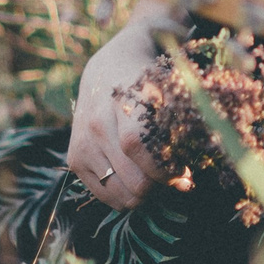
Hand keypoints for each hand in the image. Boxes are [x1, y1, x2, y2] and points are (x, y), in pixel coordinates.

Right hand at [69, 0, 182, 207]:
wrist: (108, 66)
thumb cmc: (148, 80)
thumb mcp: (169, 89)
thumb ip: (182, 128)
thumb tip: (189, 178)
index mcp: (121, 102)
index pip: (139, 146)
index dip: (166, 169)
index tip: (185, 172)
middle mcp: (97, 123)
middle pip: (134, 179)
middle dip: (161, 186)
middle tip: (175, 178)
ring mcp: (82, 142)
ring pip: (120, 193)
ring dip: (145, 194)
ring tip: (155, 178)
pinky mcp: (74, 158)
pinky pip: (104, 195)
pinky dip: (125, 197)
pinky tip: (135, 180)